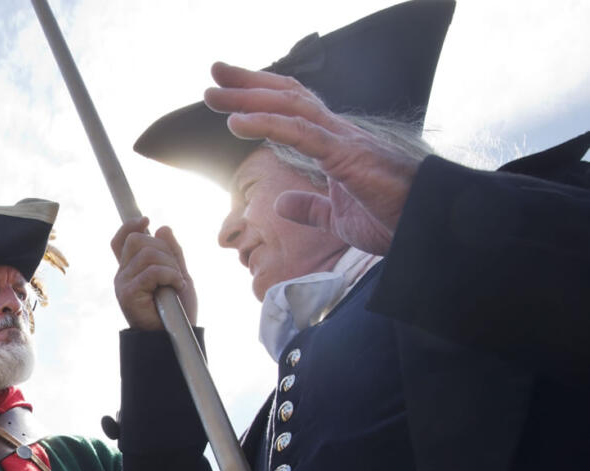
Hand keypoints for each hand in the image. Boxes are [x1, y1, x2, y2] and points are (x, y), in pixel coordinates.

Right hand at [111, 216, 197, 329]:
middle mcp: (122, 274)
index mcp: (131, 269)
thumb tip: (162, 228)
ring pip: (147, 254)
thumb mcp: (178, 273)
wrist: (176, 335)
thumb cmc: (176, 309)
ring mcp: (123, 283)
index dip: (129, 226)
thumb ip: (171, 252)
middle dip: (164, 250)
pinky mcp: (128, 294)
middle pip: (137, 240)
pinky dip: (170, 276)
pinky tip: (176, 287)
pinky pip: (152, 271)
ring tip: (177, 283)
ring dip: (170, 266)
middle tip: (176, 272)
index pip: (120, 240)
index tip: (146, 219)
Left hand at [204, 62, 421, 254]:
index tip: (227, 92)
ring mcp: (342, 141)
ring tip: (213, 94)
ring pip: (289, 107)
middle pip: (287, 97)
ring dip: (247, 98)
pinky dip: (267, 124)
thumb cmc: (393, 218)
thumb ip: (310, 207)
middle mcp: (337, 133)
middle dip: (248, 84)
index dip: (261, 96)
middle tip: (213, 74)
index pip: (293, 109)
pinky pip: (301, 134)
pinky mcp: (347, 156)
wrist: (428, 226)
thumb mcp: (337, 219)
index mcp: (335, 145)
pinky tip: (237, 122)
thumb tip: (283, 203)